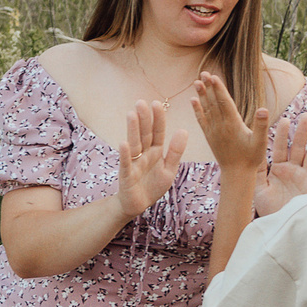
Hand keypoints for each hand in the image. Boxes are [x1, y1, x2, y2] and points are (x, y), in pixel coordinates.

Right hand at [114, 99, 189, 220]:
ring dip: (133, 130)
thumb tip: (183, 130)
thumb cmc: (153, 186)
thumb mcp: (169, 169)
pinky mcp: (126, 175)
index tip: (156, 103)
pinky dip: (124, 154)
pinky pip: (126, 163)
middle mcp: (144, 154)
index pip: (157, 132)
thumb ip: (176, 151)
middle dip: (143, 119)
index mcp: (155, 151)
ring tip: (131, 115)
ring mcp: (134, 163)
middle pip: (144, 134)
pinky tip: (123, 143)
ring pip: (134, 144)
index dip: (157, 119)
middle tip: (141, 102)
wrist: (138, 204)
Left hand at [193, 71, 269, 174]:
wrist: (236, 173)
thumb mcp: (260, 142)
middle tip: (203, 72)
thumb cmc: (251, 158)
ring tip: (197, 81)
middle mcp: (220, 126)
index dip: (219, 89)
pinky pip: (201, 120)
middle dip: (209, 87)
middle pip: (214, 103)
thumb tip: (264, 109)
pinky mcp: (209, 136)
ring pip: (206, 109)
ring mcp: (213, 131)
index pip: (225, 103)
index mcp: (233, 125)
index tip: (213, 76)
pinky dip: (197, 110)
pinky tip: (193, 100)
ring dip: (202, 95)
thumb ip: (261, 125)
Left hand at [255, 110, 306, 213]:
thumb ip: (258, 173)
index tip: (284, 120)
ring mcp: (306, 179)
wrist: (281, 228)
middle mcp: (294, 172)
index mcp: (279, 170)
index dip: (282, 135)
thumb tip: (253, 154)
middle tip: (306, 114)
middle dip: (302, 131)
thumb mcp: (259, 190)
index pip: (280, 148)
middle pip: (299, 148)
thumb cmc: (269, 210)